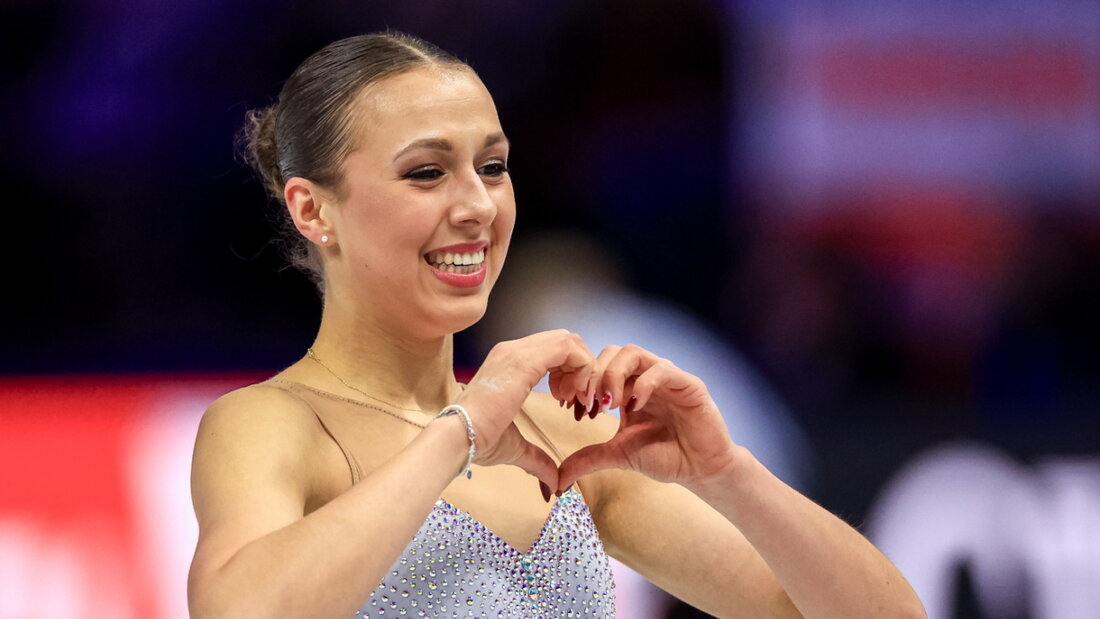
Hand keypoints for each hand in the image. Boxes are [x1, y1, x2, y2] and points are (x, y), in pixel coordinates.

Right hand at [456, 330, 597, 494]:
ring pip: (569, 340)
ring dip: (582, 369)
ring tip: (575, 399)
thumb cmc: (478, 440)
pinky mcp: (523, 359)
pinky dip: (581, 368)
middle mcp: (513, 350)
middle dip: (580, 368)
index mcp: (510, 363)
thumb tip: (553, 484)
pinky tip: (573, 395)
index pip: (553, 350)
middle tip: (576, 399)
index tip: (568, 402)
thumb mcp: (516, 447)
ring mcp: (517, 351)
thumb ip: (538, 461)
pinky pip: (568, 348)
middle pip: (564, 341)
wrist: (460, 438)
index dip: (570, 373)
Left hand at [557, 345, 737, 492]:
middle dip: (593, 375)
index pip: (598, 365)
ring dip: (613, 375)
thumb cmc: (665, 457)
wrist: (700, 471)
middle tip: (587, 404)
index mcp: (628, 387)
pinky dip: (642, 385)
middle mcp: (645, 377)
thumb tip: (557, 481)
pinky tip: (633, 407)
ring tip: (608, 404)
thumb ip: (589, 458)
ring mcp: (667, 377)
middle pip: (611, 352)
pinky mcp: (688, 384)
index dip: (580, 380)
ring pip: (633, 353)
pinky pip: (661, 370)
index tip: (570, 405)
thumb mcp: (618, 455)